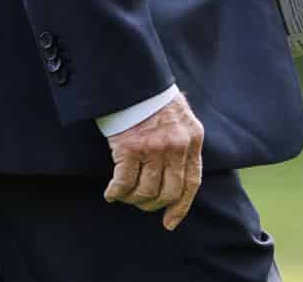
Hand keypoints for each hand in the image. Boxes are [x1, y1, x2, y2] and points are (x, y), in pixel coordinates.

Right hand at [103, 90, 204, 230]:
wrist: (132, 79)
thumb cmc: (152, 98)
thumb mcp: (180, 118)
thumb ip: (182, 143)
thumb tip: (176, 175)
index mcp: (193, 138)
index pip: (192, 182)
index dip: (181, 207)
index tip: (170, 222)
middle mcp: (176, 146)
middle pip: (168, 192)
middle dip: (153, 204)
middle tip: (140, 203)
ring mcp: (153, 148)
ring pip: (145, 191)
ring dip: (132, 199)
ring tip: (124, 196)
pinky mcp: (129, 148)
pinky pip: (123, 183)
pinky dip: (115, 193)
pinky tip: (110, 193)